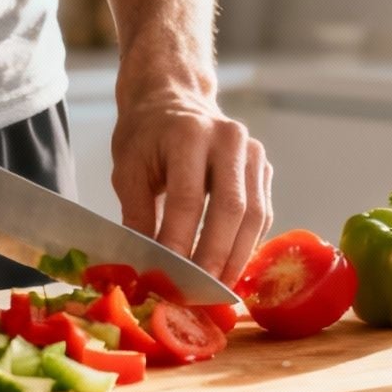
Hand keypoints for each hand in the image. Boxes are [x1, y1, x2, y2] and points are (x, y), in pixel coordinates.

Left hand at [110, 88, 272, 283]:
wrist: (172, 99)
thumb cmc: (146, 136)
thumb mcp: (128, 170)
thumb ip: (137, 217)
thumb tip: (143, 269)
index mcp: (189, 133)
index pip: (187, 197)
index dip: (179, 241)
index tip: (169, 278)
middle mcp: (228, 138)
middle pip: (231, 208)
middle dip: (215, 256)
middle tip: (200, 292)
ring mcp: (252, 152)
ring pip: (255, 215)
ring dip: (236, 257)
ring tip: (217, 289)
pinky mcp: (263, 168)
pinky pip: (262, 214)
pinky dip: (247, 245)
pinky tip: (230, 268)